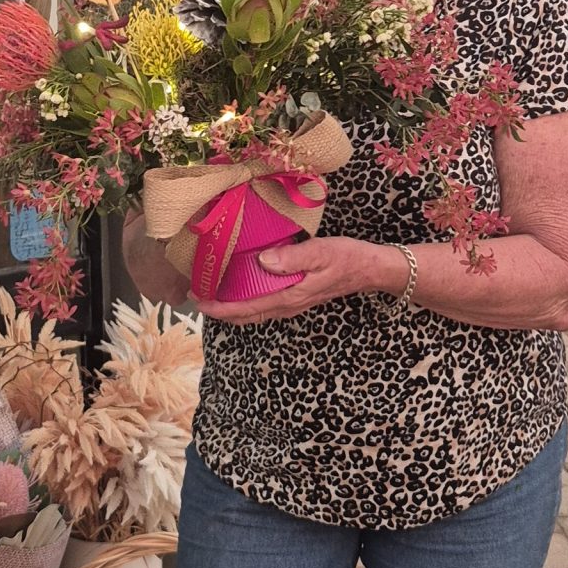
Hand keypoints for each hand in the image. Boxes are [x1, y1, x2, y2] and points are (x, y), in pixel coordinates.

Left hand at [194, 236, 399, 323]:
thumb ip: (293, 258)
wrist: (372, 269)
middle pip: (247, 315)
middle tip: (196, 296)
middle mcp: (288, 304)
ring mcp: (293, 303)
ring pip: (255, 311)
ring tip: (212, 294)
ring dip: (232, 307)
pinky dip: (248, 300)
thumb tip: (263, 261)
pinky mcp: (297, 296)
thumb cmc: (348, 258)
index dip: (221, 308)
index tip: (198, 301)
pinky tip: (241, 289)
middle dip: (220, 309)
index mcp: (290, 296)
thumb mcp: (321, 252)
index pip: (247, 308)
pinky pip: (265, 304)